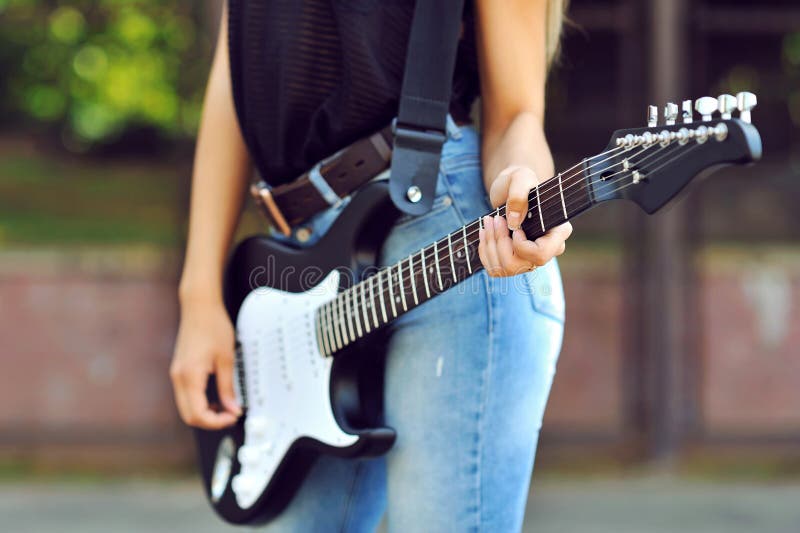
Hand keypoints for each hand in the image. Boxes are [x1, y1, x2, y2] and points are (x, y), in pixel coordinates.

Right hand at [169, 298, 240, 428]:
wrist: (199, 307)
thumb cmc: (213, 326)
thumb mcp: (226, 359)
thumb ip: (228, 388)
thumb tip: (233, 408)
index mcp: (190, 376)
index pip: (198, 414)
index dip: (216, 422)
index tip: (232, 417)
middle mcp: (179, 378)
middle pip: (188, 416)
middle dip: (210, 421)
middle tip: (229, 415)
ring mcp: (177, 374)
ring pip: (186, 408)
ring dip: (204, 413)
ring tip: (225, 407)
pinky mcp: (179, 371)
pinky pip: (185, 396)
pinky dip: (199, 403)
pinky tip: (214, 398)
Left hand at [478, 165, 572, 276]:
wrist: (510, 188)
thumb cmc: (518, 181)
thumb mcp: (520, 177)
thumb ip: (519, 194)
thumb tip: (514, 222)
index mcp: (558, 231)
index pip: (541, 254)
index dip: (521, 246)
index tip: (513, 227)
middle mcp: (547, 250)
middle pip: (519, 265)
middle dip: (500, 243)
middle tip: (493, 219)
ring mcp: (530, 259)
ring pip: (505, 269)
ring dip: (490, 245)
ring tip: (487, 222)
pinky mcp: (514, 261)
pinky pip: (496, 269)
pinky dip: (485, 252)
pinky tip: (485, 234)